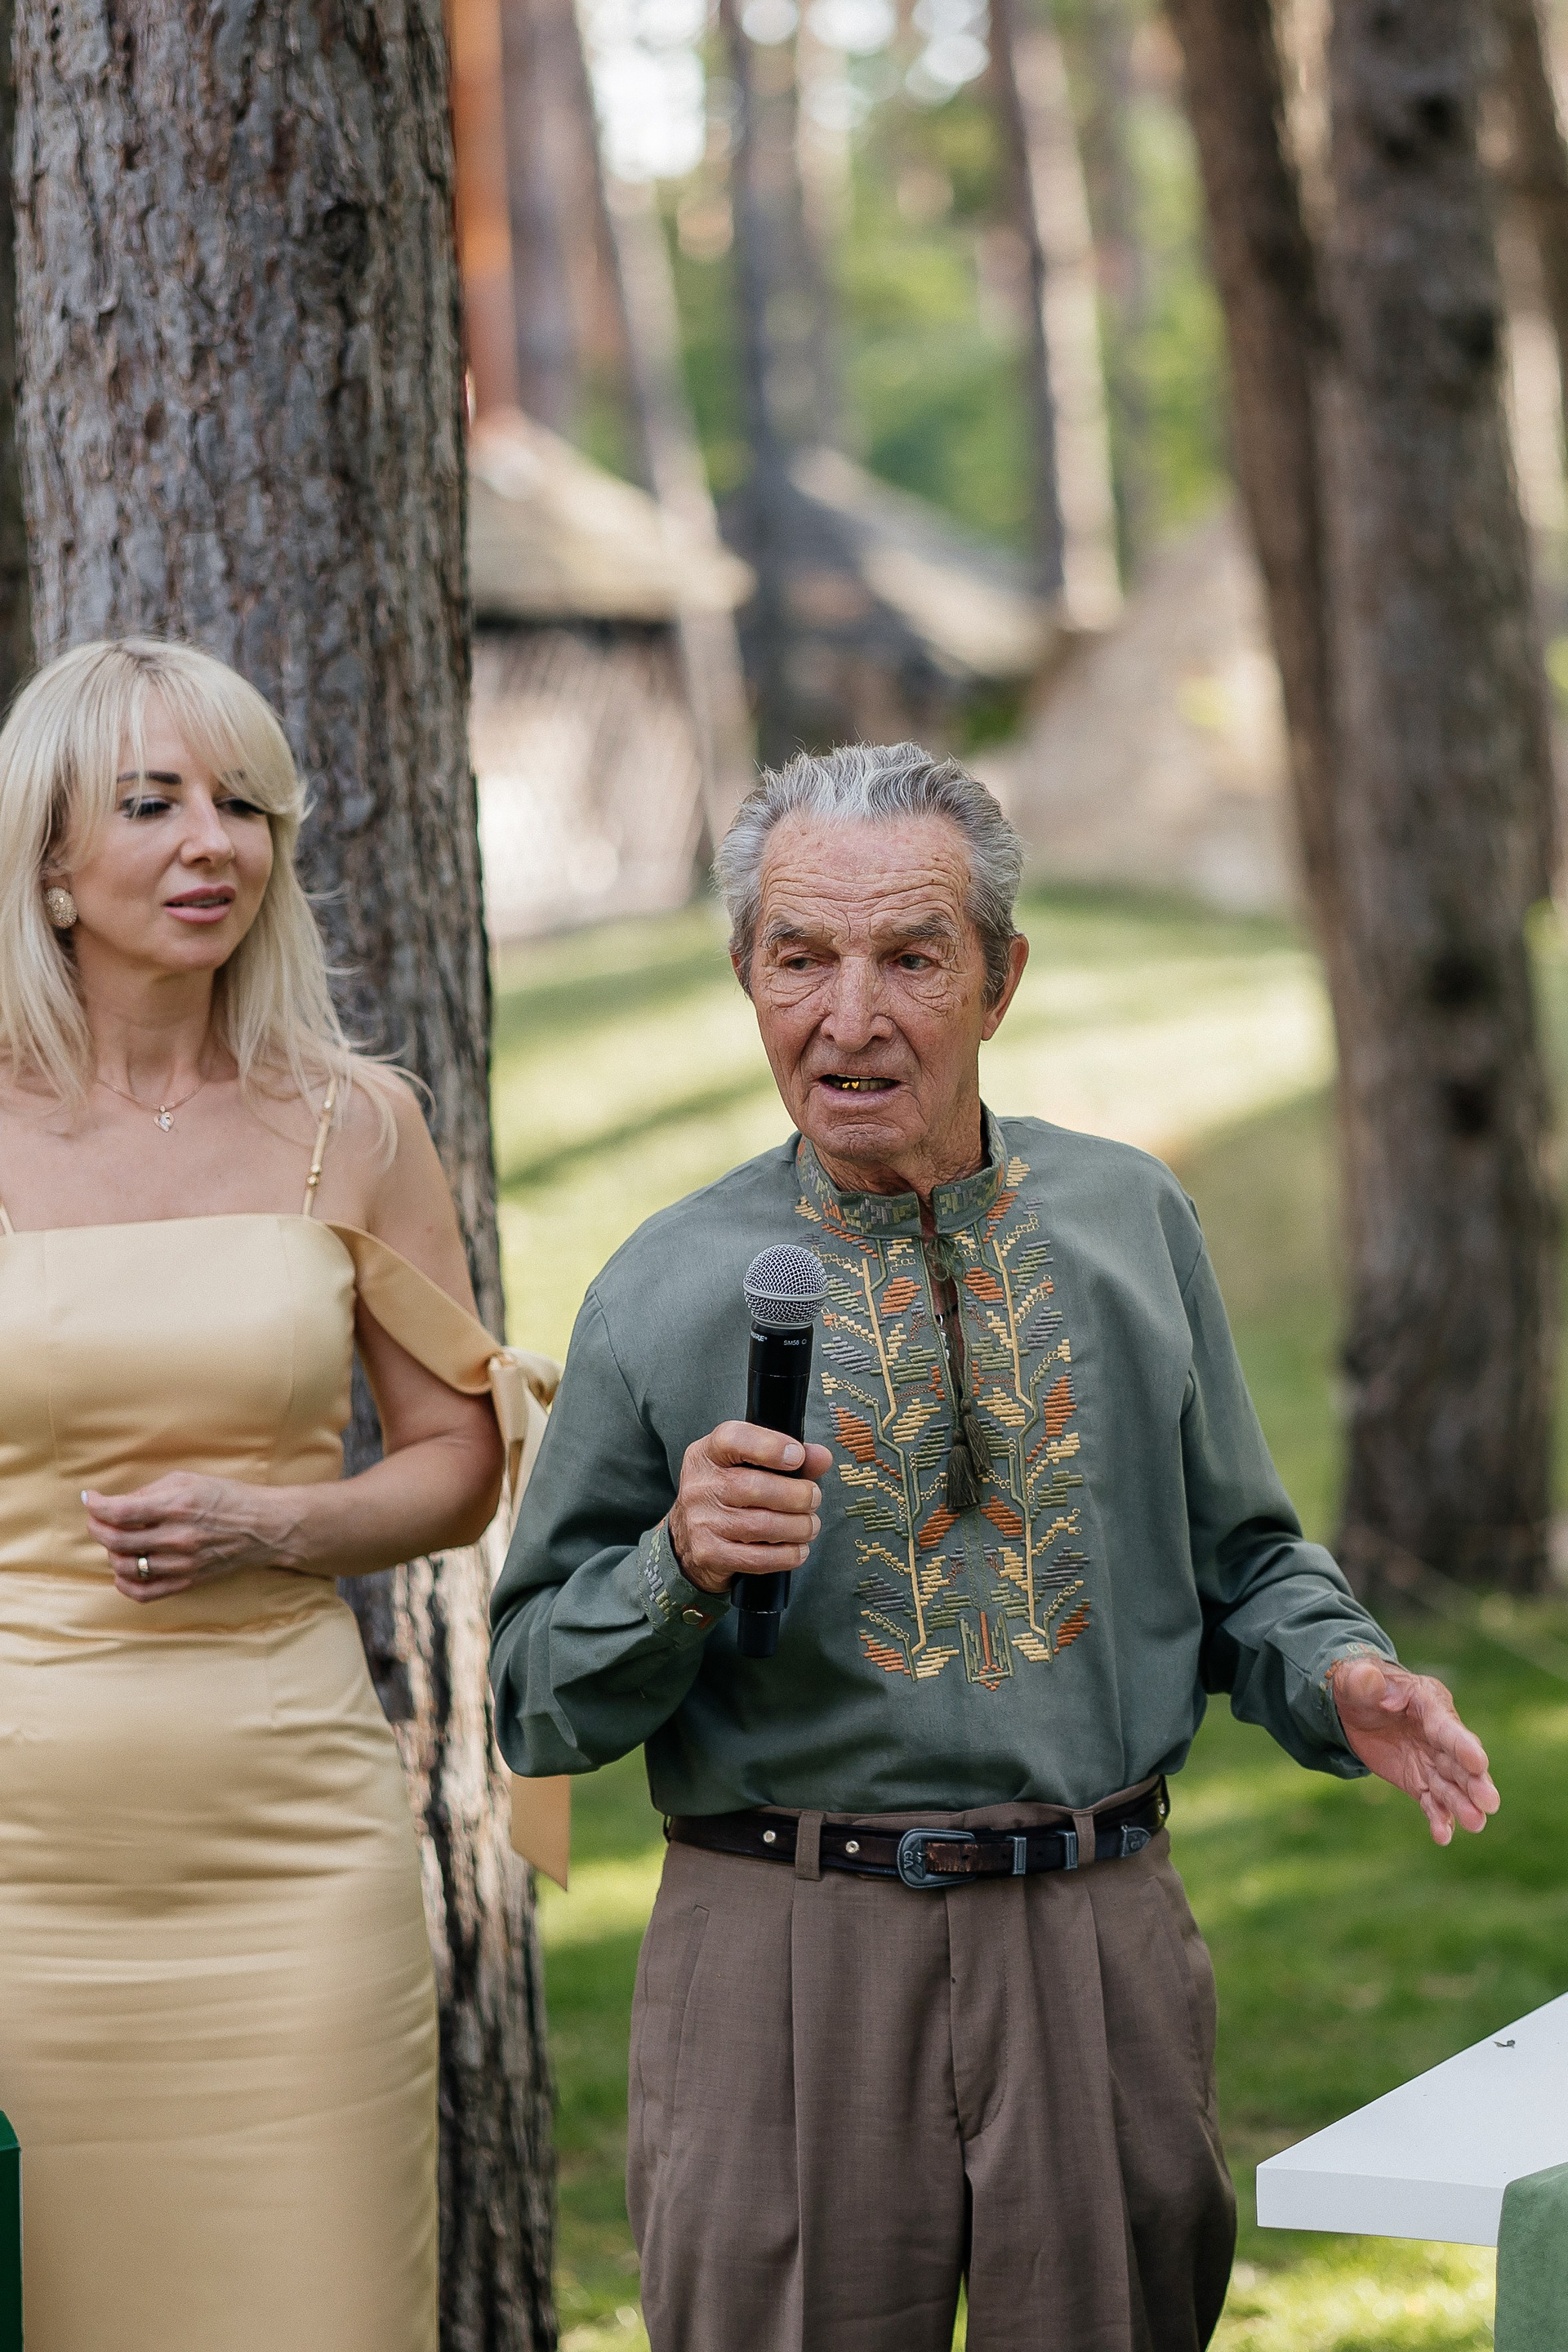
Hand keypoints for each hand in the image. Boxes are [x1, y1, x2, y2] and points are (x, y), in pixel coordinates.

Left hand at [83, 1475, 302, 1602]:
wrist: (263, 1526)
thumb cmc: (227, 1497)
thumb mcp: (188, 1480)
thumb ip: (150, 1492)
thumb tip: (116, 1504)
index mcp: (177, 1506)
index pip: (120, 1511)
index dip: (96, 1506)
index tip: (90, 1499)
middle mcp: (177, 1537)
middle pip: (116, 1540)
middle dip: (97, 1528)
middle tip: (98, 1519)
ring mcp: (182, 1562)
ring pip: (125, 1566)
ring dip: (111, 1553)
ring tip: (116, 1542)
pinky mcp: (187, 1580)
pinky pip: (144, 1592)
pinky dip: (125, 1584)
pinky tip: (123, 1571)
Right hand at [667, 1422, 834, 1597]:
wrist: (687, 1539)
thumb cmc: (727, 1495)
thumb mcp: (748, 1466)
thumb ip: (787, 1459)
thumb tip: (821, 1457)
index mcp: (708, 1454)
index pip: (732, 1439)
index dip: (769, 1446)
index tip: (797, 1456)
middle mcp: (700, 1486)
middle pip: (754, 1487)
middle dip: (796, 1495)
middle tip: (813, 1498)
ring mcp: (701, 1522)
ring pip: (761, 1525)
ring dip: (797, 1527)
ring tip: (810, 1525)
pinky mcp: (709, 1554)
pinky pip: (756, 1558)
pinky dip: (786, 1555)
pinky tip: (798, 1550)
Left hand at [1329, 1656, 1499, 1844]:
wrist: (1354, 1707)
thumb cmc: (1360, 1686)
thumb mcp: (1356, 1680)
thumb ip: (1363, 1682)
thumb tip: (1368, 1679)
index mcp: (1429, 1703)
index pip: (1447, 1727)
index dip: (1461, 1745)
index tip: (1479, 1762)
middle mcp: (1438, 1735)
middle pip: (1459, 1761)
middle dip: (1474, 1781)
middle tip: (1489, 1803)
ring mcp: (1431, 1761)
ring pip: (1451, 1785)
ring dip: (1462, 1804)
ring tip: (1475, 1824)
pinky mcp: (1419, 1781)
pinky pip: (1431, 1801)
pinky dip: (1438, 1818)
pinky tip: (1442, 1836)